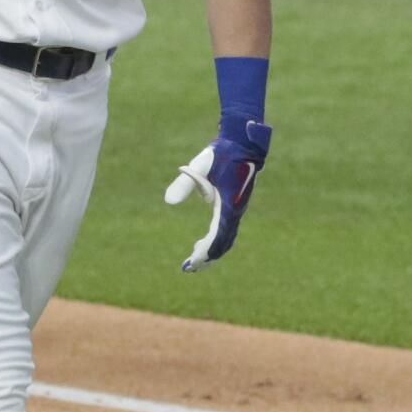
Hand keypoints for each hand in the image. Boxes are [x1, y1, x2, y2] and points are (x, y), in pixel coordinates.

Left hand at [163, 119, 271, 271]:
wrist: (244, 142)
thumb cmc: (222, 153)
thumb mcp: (200, 165)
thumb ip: (185, 183)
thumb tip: (168, 202)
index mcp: (229, 206)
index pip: (217, 238)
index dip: (204, 253)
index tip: (191, 264)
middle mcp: (235, 211)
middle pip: (222, 243)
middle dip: (206, 258)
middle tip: (188, 268)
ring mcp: (236, 209)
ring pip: (225, 238)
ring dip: (211, 251)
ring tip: (194, 260)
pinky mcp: (234, 204)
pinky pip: (226, 229)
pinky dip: (215, 240)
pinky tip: (202, 242)